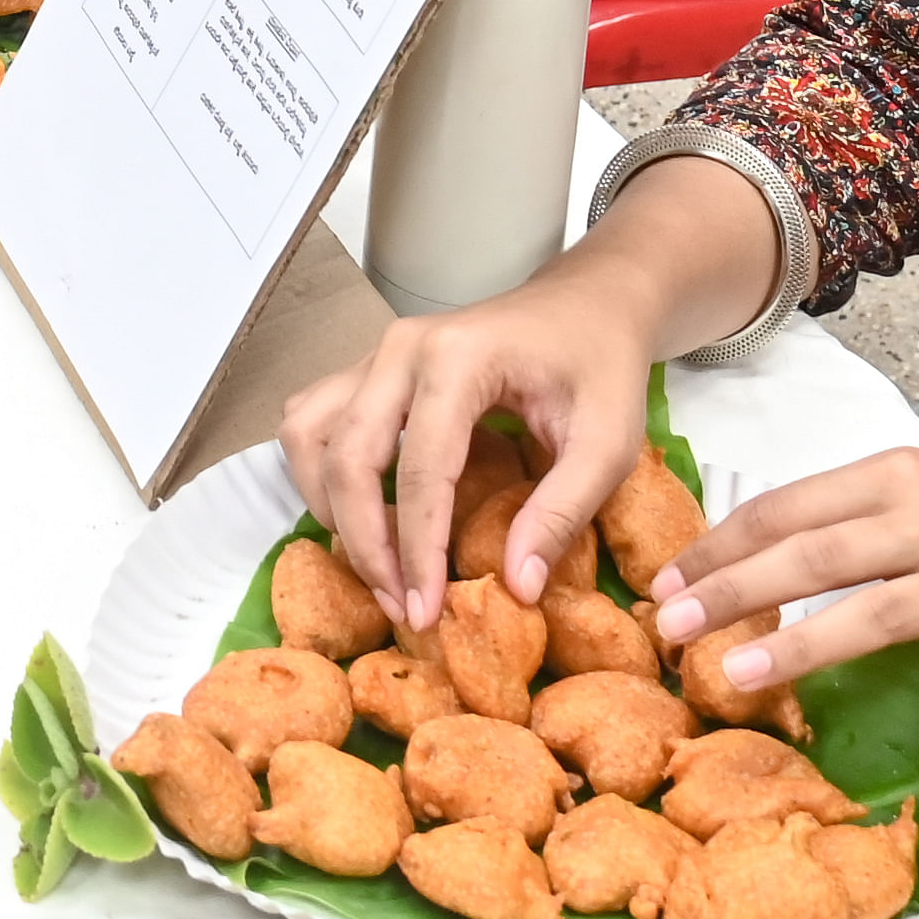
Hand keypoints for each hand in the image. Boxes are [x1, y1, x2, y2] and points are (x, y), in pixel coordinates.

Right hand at [278, 250, 679, 630]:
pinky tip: (357, 512)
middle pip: (347, 456)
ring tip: (374, 563)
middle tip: (400, 606)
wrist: (588, 303)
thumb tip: (514, 587)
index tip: (426, 614)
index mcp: (459, 358)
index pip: (421, 470)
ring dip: (327, 506)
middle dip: (365, 543)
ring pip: (310, 436)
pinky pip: (314, 420)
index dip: (418, 552)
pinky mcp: (370, 367)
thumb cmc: (601, 368)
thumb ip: (562, 513)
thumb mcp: (608, 444)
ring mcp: (377, 353)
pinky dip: (321, 473)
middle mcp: (401, 349)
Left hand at [647, 453, 918, 751]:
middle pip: (816, 557)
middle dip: (735, 589)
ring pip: (877, 612)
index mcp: (892, 481)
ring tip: (736, 675)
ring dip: (804, 646)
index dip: (722, 544)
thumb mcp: (914, 488)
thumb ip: (843, 518)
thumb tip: (749, 555)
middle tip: (670, 624)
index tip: (666, 579)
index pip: (789, 509)